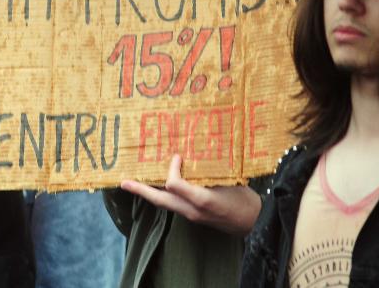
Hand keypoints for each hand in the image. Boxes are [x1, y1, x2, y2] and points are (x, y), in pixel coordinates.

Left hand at [120, 154, 260, 235]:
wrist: (254, 223)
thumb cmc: (244, 201)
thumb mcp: (230, 181)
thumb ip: (208, 172)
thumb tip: (187, 159)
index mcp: (201, 200)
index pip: (173, 184)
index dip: (171, 168)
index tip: (176, 156)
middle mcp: (192, 210)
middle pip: (160, 200)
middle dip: (141, 191)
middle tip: (124, 183)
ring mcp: (192, 215)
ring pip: (165, 204)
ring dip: (149, 193)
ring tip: (135, 184)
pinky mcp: (195, 217)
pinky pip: (174, 205)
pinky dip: (164, 195)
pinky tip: (161, 186)